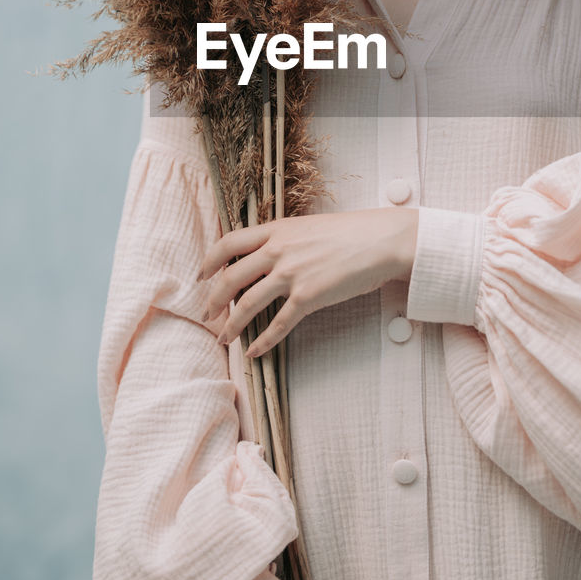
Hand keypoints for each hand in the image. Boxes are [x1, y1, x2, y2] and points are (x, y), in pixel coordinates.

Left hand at [199, 207, 417, 356]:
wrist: (380, 241)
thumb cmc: (349, 233)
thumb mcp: (307, 228)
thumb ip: (283, 240)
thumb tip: (263, 256)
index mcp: (276, 230)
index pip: (229, 243)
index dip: (209, 261)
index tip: (200, 276)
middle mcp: (278, 250)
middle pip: (230, 277)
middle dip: (213, 301)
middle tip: (206, 316)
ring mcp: (292, 274)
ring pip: (247, 303)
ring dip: (231, 324)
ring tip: (223, 338)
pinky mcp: (308, 296)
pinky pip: (278, 324)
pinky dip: (263, 341)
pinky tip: (255, 351)